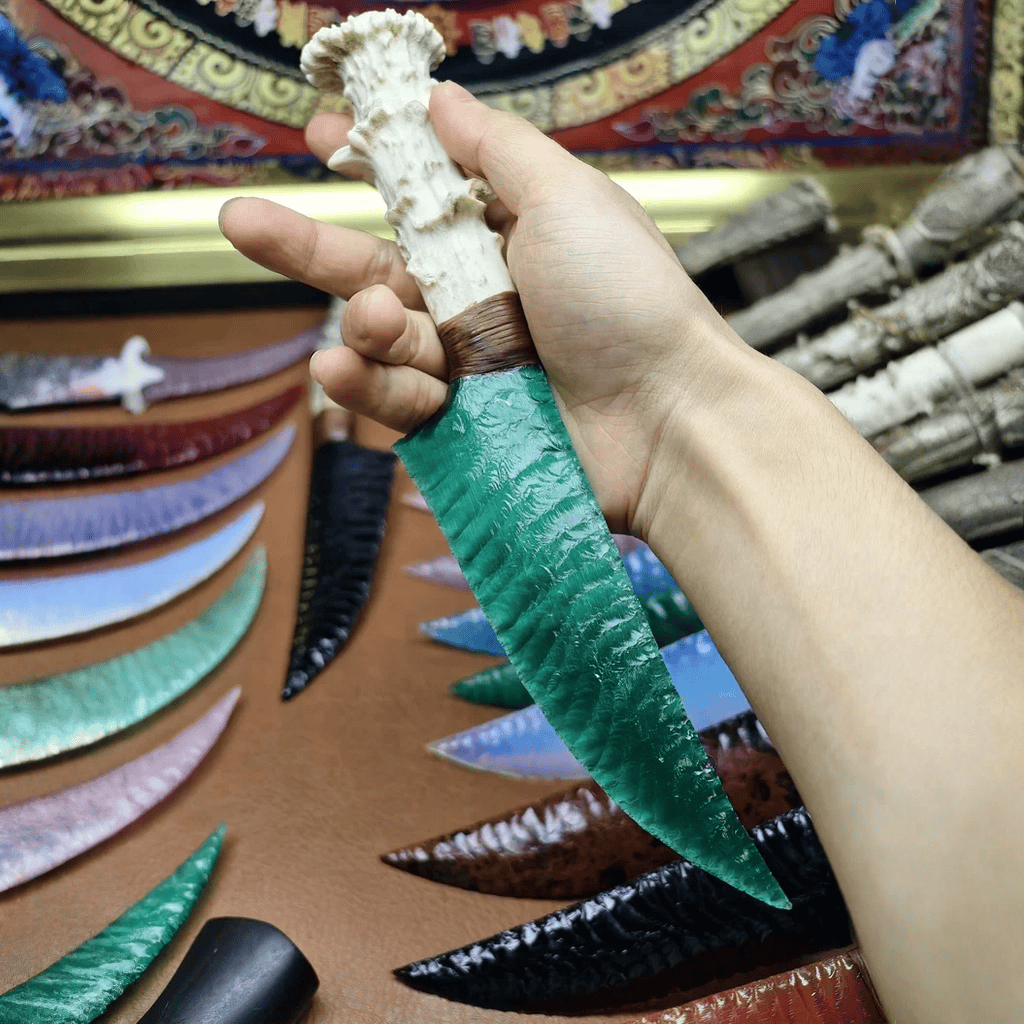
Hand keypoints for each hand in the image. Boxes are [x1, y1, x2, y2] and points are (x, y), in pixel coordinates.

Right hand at [219, 82, 744, 534]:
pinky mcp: (459, 427)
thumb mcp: (567, 197)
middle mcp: (478, 299)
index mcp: (503, 237)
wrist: (666, 417)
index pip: (415, 198)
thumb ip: (497, 148)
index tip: (316, 140)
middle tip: (239, 220)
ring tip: (372, 319)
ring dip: (358, 326)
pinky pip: (393, 403)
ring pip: (378, 341)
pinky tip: (343, 372)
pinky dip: (366, 388)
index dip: (364, 169)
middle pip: (372, 268)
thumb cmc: (628, 298)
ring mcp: (467, 366)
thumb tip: (439, 97)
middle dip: (304, 245)